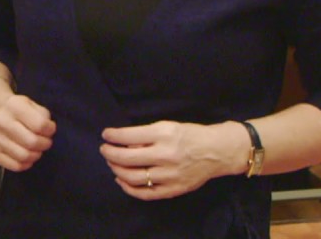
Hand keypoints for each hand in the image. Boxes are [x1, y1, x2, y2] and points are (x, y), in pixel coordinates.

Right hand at [0, 94, 56, 171]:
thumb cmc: (19, 110)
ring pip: (24, 156)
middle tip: (45, 142)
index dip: (50, 130)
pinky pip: (15, 166)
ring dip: (36, 155)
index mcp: (13, 106)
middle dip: (44, 144)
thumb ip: (43, 116)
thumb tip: (47, 133)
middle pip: (32, 142)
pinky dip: (26, 164)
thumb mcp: (32, 105)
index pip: (40, 125)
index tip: (49, 129)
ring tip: (36, 149)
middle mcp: (1, 121)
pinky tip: (27, 157)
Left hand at [100, 121, 242, 199]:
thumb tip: (122, 143)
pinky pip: (145, 193)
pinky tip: (121, 180)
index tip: (105, 134)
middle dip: (109, 153)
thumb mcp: (167, 126)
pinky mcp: (174, 189)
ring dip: (116, 170)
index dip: (113, 136)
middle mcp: (166, 155)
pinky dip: (129, 188)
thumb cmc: (189, 135)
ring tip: (112, 163)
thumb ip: (145, 135)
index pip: (129, 136)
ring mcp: (170, 175)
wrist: (217, 151)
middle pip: (127, 158)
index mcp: (164, 135)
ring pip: (133, 177)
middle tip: (104, 149)